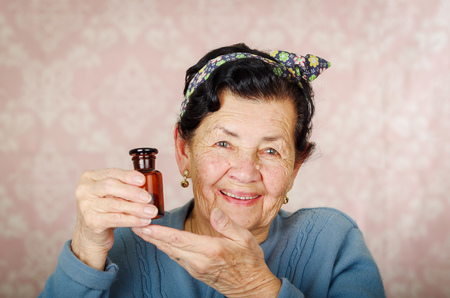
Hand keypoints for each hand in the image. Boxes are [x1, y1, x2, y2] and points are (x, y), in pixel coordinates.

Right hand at [71, 168, 158, 270]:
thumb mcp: (111, 194)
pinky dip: (132, 220)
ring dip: (136, 208)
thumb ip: (123, 186)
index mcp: (89, 178)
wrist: (90, 235)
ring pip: (115, 204)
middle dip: (132, 192)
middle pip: (111, 186)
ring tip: (151, 211)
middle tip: (148, 198)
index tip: (143, 180)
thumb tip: (145, 184)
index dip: (128, 176)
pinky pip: (116, 219)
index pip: (111, 173)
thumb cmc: (104, 210)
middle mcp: (83, 190)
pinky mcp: (91, 221)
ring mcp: (85, 206)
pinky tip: (144, 221)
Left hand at [133, 208, 280, 296]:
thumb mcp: (245, 238)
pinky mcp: (194, 271)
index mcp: (210, 250)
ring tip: (141, 230)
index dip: (161, 233)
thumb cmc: (249, 260)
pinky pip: (176, 257)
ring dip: (155, 242)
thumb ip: (227, 224)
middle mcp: (199, 261)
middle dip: (150, 236)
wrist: (250, 286)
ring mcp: (195, 268)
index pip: (180, 239)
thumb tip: (214, 211)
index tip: (145, 226)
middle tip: (134, 225)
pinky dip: (165, 248)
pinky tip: (158, 241)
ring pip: (170, 252)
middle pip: (169, 246)